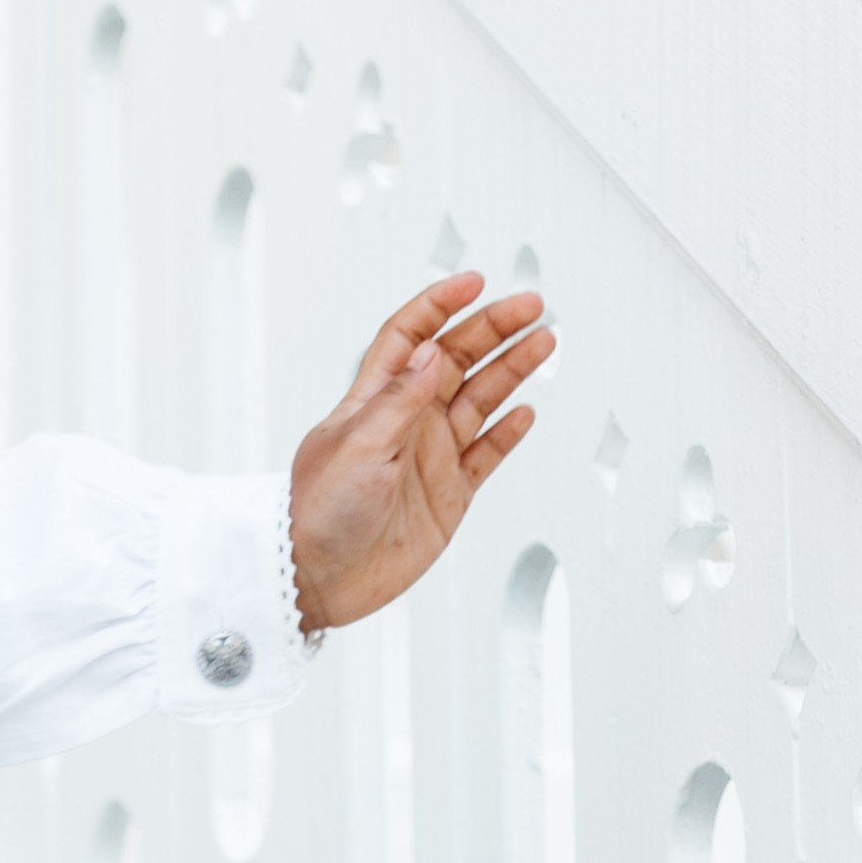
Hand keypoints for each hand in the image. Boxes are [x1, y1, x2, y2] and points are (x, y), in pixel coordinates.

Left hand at [288, 271, 553, 637]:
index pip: (410, 337)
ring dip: (511, 370)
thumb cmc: (318, 513)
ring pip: (480, 400)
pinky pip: (486, 454)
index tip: (473, 282)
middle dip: (493, 329)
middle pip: (457, 360)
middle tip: (531, 306)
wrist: (319, 580)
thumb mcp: (358, 447)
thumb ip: (399, 400)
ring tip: (543, 343)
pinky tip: (525, 411)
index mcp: (374, 402)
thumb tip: (431, 352)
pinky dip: (507, 432)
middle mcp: (406, 423)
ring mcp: (429, 457)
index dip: (439, 306)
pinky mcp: (448, 495)